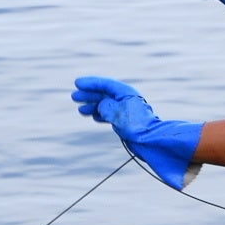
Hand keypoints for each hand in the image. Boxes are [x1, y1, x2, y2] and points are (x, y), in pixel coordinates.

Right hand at [71, 76, 200, 189]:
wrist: (150, 141)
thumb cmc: (136, 125)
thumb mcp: (117, 112)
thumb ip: (105, 105)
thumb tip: (100, 106)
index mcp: (126, 92)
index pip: (106, 84)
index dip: (91, 83)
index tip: (77, 83)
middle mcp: (126, 99)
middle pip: (104, 93)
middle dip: (89, 94)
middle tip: (74, 96)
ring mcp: (126, 110)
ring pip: (106, 104)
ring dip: (93, 105)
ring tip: (80, 108)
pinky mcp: (126, 121)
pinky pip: (110, 114)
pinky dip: (100, 114)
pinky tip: (92, 116)